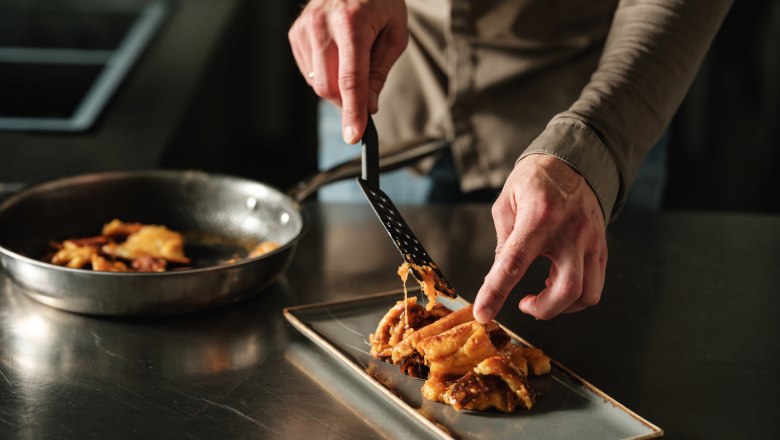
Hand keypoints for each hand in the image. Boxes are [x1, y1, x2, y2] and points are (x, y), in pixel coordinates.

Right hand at [288, 0, 407, 143]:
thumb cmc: (379, 1)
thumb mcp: (395, 33)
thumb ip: (380, 71)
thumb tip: (369, 105)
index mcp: (352, 23)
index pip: (351, 79)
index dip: (353, 112)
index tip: (354, 134)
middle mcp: (323, 24)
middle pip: (328, 87)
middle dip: (346, 102)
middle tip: (364, 99)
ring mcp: (305, 28)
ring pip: (316, 83)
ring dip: (336, 88)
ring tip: (352, 63)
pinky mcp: (295, 33)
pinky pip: (308, 72)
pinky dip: (324, 75)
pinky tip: (336, 58)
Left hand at [473, 154, 607, 321]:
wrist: (574, 162)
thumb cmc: (536, 180)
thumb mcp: (508, 201)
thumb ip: (504, 240)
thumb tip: (498, 276)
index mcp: (540, 217)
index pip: (515, 263)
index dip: (496, 292)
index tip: (483, 313)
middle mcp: (571, 232)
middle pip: (565, 290)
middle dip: (541, 310)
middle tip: (523, 304)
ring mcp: (591, 242)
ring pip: (586, 295)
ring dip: (561, 307)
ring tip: (541, 294)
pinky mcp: (601, 248)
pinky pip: (595, 286)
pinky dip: (575, 296)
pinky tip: (557, 284)